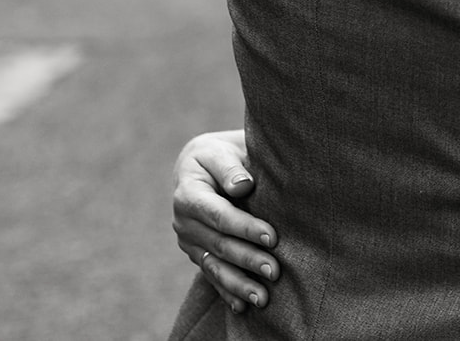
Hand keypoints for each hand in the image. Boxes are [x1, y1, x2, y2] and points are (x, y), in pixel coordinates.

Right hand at [171, 129, 279, 311]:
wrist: (203, 166)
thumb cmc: (220, 155)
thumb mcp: (221, 151)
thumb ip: (230, 167)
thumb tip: (242, 186)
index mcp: (189, 193)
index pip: (219, 214)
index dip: (245, 227)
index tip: (272, 237)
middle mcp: (184, 221)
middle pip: (220, 244)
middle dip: (248, 259)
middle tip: (275, 271)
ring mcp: (189, 241)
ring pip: (215, 266)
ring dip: (239, 284)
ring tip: (263, 297)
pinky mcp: (198, 253)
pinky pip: (212, 275)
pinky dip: (227, 292)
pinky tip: (243, 306)